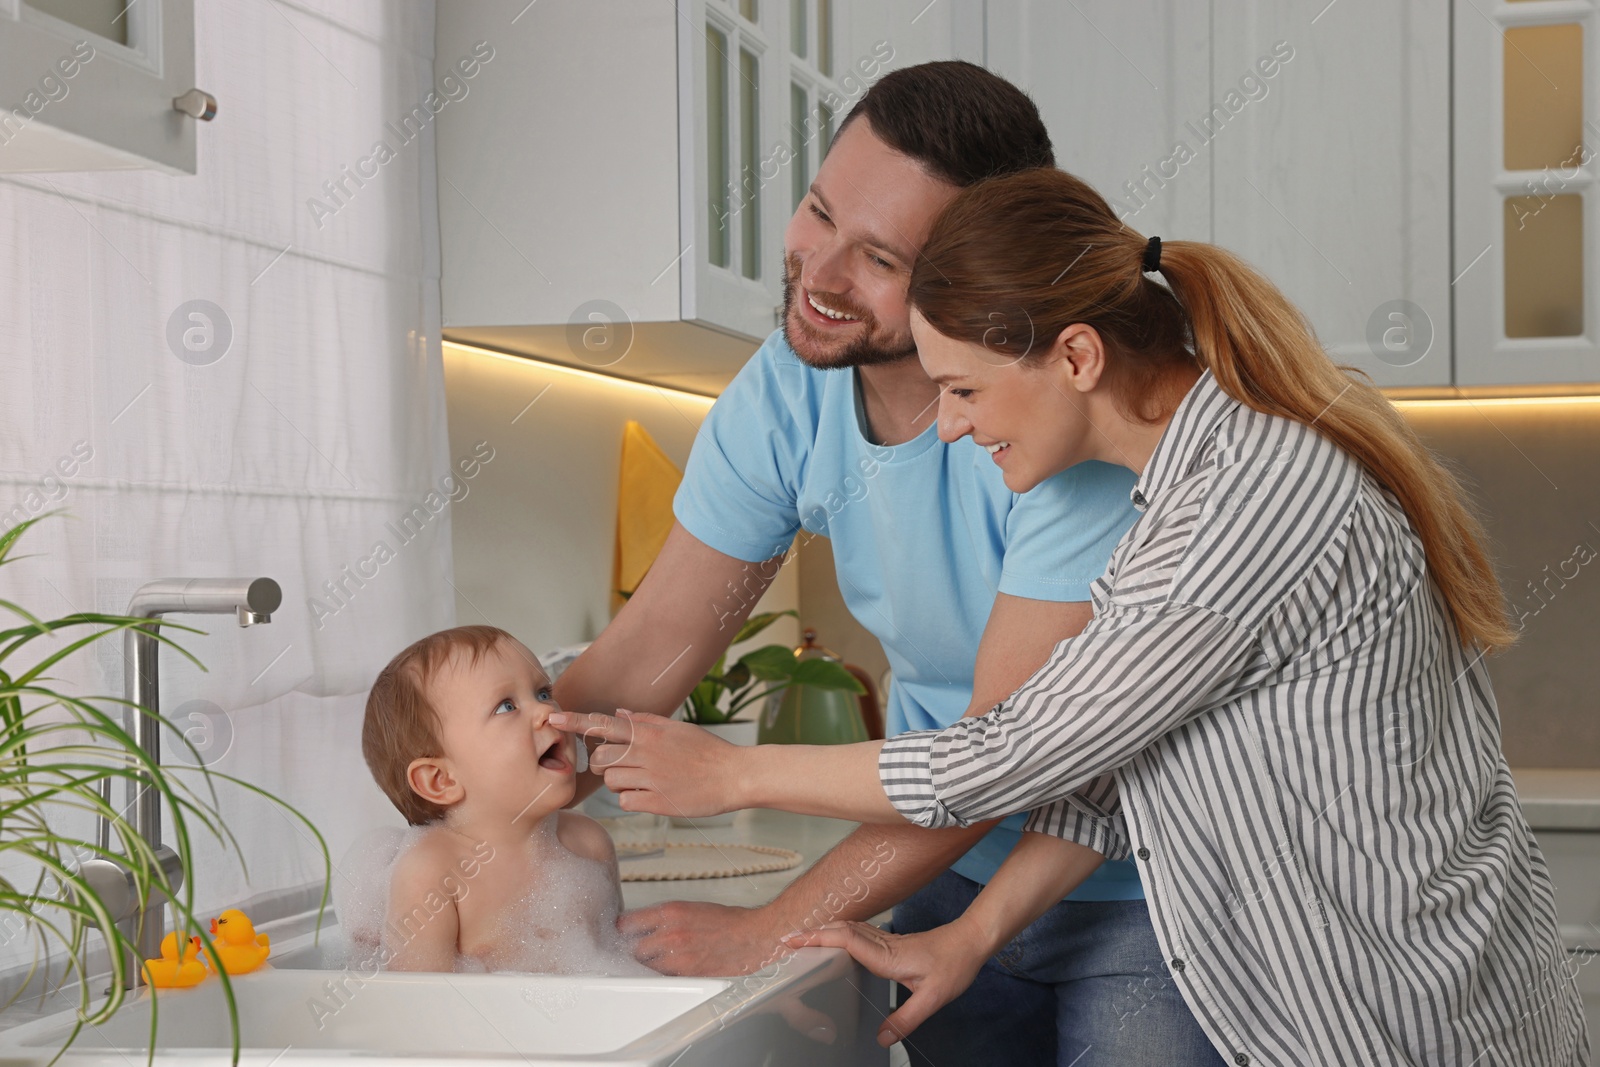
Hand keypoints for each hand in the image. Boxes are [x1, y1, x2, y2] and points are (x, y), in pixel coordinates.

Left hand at [546, 709, 742, 817]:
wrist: (735, 776)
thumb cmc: (707, 751)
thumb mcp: (678, 729)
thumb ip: (646, 722)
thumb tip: (619, 715)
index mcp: (649, 732)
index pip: (603, 723)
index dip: (574, 721)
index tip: (551, 718)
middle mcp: (646, 753)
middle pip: (600, 757)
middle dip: (604, 763)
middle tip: (623, 766)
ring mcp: (650, 778)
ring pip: (611, 781)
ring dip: (621, 782)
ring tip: (646, 780)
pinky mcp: (656, 802)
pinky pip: (625, 801)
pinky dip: (633, 799)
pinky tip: (653, 794)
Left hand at [619, 900, 787, 975]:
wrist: (752, 936)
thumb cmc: (728, 921)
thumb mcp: (691, 908)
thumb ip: (667, 918)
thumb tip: (647, 925)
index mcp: (670, 912)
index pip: (629, 923)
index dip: (624, 929)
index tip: (624, 932)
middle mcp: (670, 934)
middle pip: (634, 948)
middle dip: (637, 949)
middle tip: (643, 949)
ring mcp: (677, 957)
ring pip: (646, 966)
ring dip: (649, 964)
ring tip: (658, 960)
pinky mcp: (687, 974)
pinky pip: (664, 978)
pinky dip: (664, 975)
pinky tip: (671, 969)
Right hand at [780, 919, 987, 1047]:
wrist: (970, 941)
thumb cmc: (954, 965)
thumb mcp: (933, 998)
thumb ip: (906, 1019)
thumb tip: (882, 1038)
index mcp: (888, 955)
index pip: (846, 940)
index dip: (819, 938)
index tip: (795, 940)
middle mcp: (883, 944)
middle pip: (841, 931)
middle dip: (812, 932)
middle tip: (786, 939)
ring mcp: (886, 940)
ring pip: (849, 929)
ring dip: (824, 931)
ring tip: (802, 939)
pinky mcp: (891, 942)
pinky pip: (858, 933)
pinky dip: (840, 933)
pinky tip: (836, 940)